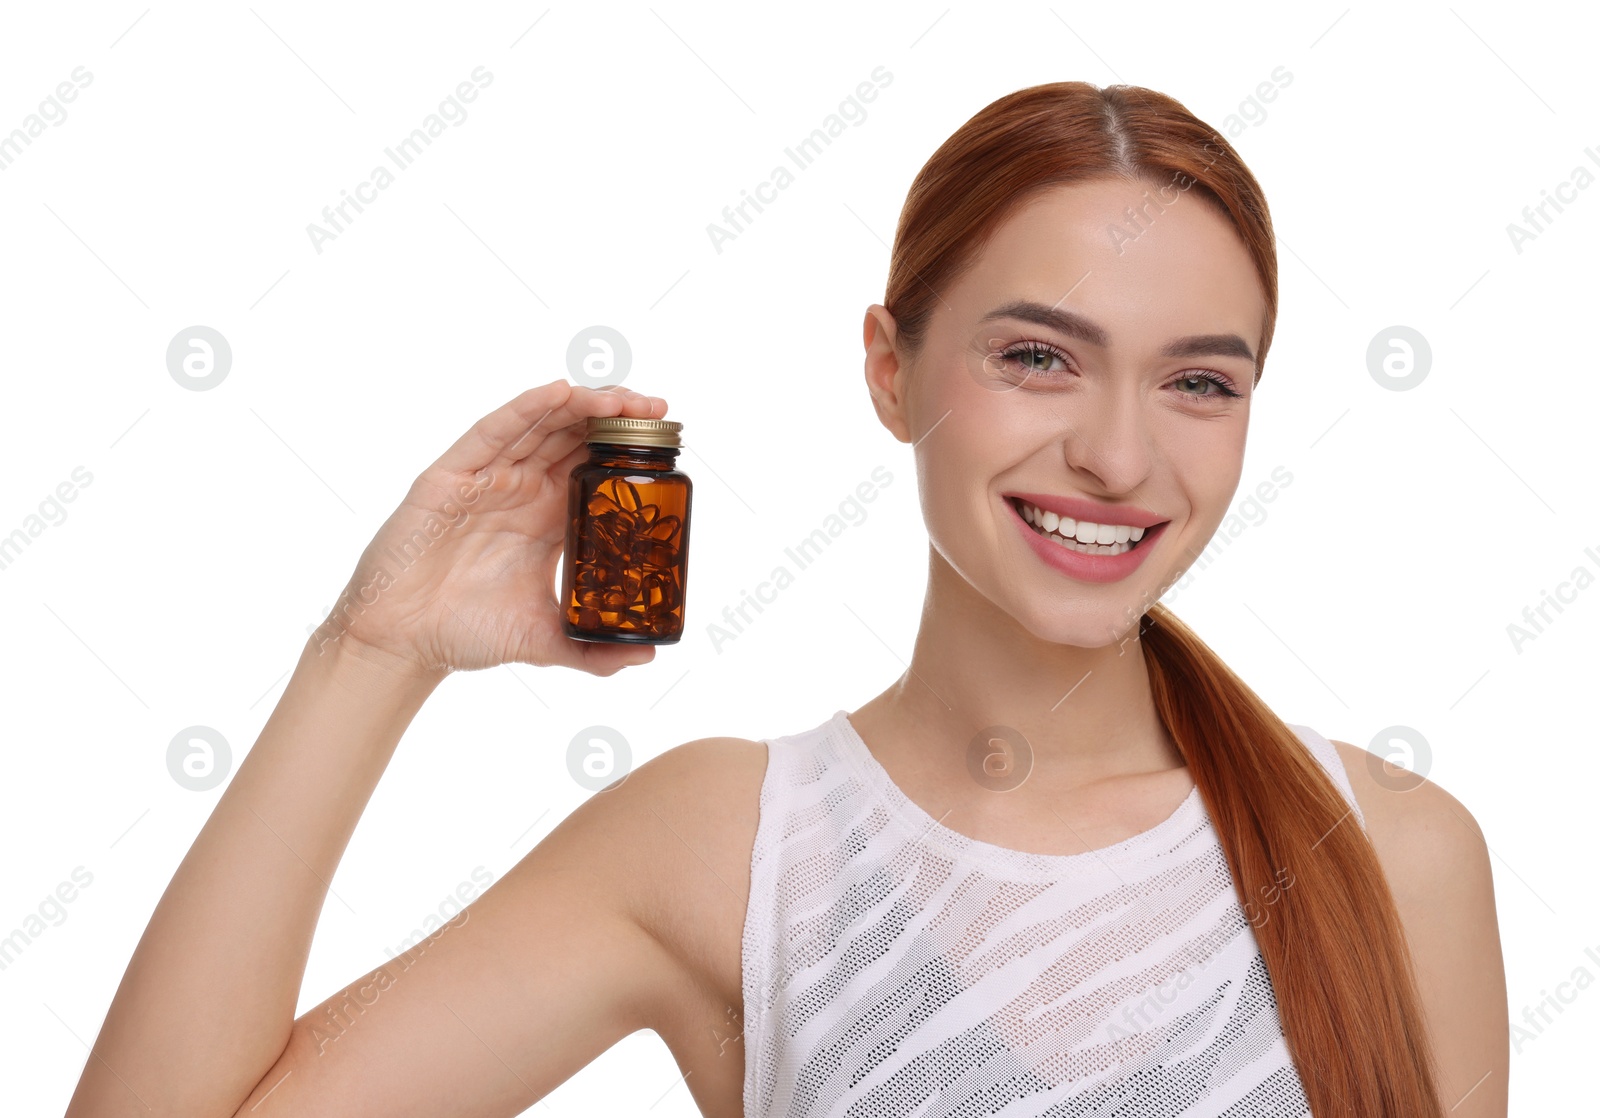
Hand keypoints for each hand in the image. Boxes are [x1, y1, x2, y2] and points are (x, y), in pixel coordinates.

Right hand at [312, 380, 668, 677]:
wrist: (404, 645)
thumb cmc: (466, 633)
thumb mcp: (545, 641)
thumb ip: (594, 652)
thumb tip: (646, 658)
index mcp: (546, 516)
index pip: (593, 465)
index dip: (628, 446)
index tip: (670, 436)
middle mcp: (520, 489)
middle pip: (573, 435)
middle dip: (615, 416)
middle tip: (656, 410)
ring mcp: (487, 479)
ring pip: (539, 425)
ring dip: (580, 405)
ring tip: (620, 398)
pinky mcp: (449, 478)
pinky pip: (491, 433)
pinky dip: (525, 409)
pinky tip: (558, 392)